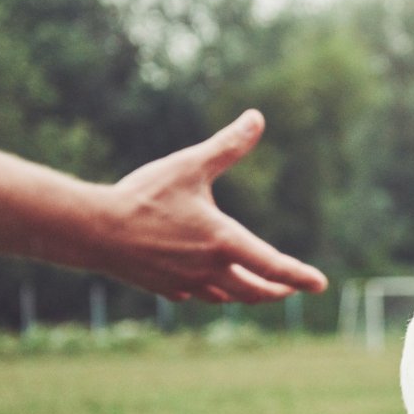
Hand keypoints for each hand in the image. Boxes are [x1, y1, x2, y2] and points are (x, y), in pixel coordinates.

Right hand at [90, 110, 327, 302]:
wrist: (91, 230)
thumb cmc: (143, 195)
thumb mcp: (190, 165)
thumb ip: (227, 145)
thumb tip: (257, 117)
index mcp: (224, 242)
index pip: (274, 266)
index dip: (300, 276)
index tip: (321, 285)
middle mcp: (209, 270)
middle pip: (253, 291)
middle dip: (277, 291)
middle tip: (292, 288)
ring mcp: (185, 284)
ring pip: (226, 297)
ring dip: (246, 294)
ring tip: (256, 288)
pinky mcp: (163, 288)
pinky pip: (195, 295)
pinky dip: (210, 292)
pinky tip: (207, 286)